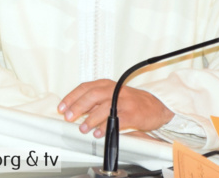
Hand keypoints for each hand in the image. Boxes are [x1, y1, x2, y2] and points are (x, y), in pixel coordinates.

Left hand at [58, 80, 173, 137]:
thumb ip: (95, 100)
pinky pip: (117, 119)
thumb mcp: (111, 94)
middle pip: (91, 95)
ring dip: (90, 119)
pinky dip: (106, 126)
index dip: (71, 97)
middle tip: (68, 117)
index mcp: (106, 84)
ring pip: (103, 107)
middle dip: (77, 106)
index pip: (84, 88)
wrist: (156, 105)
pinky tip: (98, 133)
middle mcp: (114, 90)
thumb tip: (75, 110)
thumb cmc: (130, 101)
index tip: (61, 107)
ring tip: (82, 128)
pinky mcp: (132, 113)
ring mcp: (123, 101)